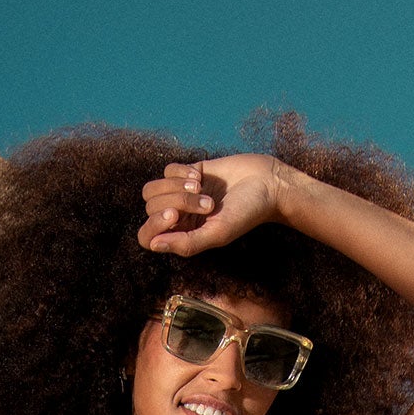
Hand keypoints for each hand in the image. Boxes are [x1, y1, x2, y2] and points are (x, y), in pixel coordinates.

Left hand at [138, 154, 286, 257]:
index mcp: (182, 236)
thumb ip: (186, 243)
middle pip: (150, 208)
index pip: (147, 236)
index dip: (153, 225)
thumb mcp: (217, 234)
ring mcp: (180, 194)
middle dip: (177, 202)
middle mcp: (178, 217)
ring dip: (176, 186)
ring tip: (201, 188)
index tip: (174, 215)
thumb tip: (154, 244)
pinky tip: (201, 176)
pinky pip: (167, 170)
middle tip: (207, 203)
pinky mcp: (187, 172)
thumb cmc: (246, 213)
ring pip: (153, 188)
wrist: (266, 183)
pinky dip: (182, 172)